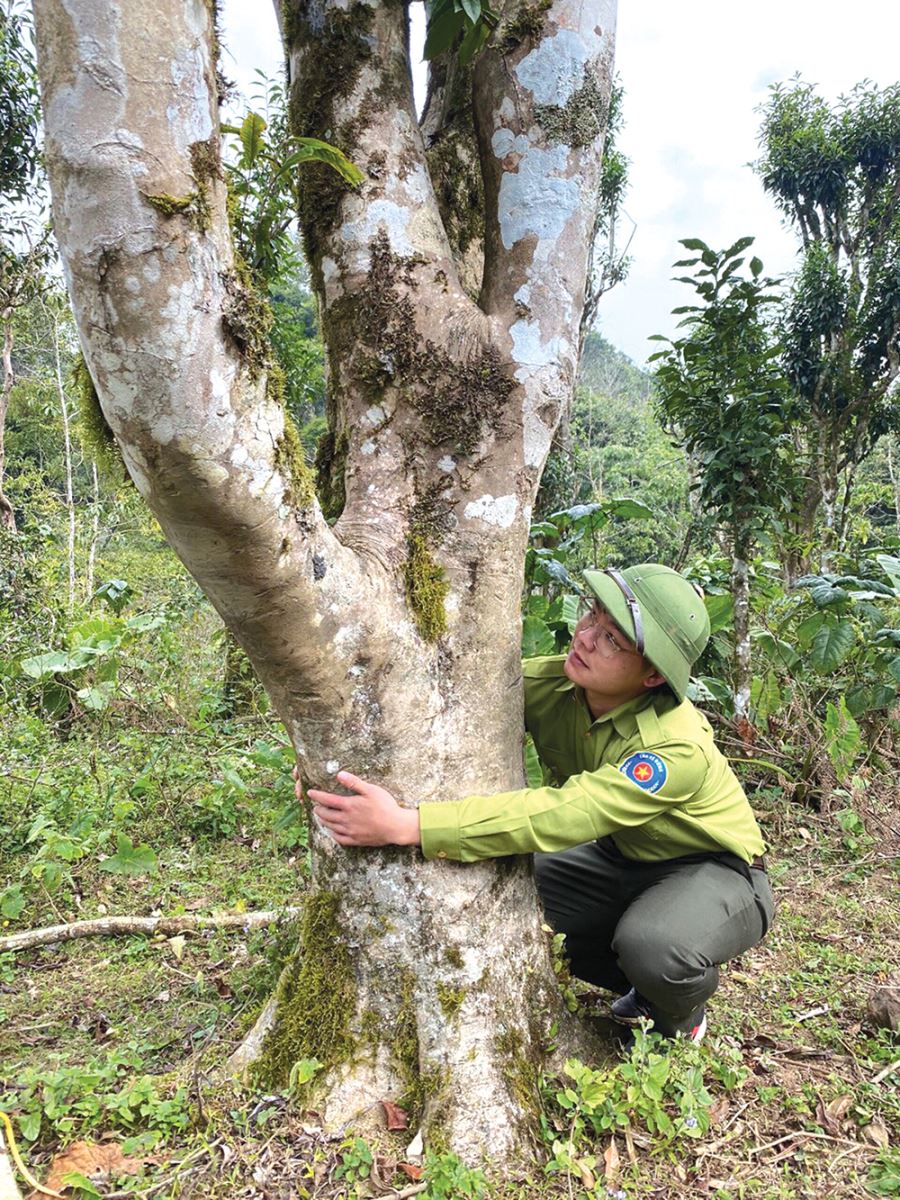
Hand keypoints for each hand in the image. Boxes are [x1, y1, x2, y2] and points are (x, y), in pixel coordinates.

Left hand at [306, 770, 420, 847]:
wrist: (395, 827)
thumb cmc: (385, 806)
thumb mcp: (371, 790)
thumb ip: (354, 783)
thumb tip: (339, 774)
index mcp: (349, 806)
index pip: (328, 800)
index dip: (317, 796)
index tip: (310, 793)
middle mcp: (346, 819)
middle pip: (326, 815)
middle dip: (318, 809)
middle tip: (315, 806)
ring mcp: (350, 831)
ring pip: (331, 827)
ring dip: (323, 821)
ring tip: (320, 817)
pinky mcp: (356, 840)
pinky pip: (339, 838)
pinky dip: (332, 834)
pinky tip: (331, 832)